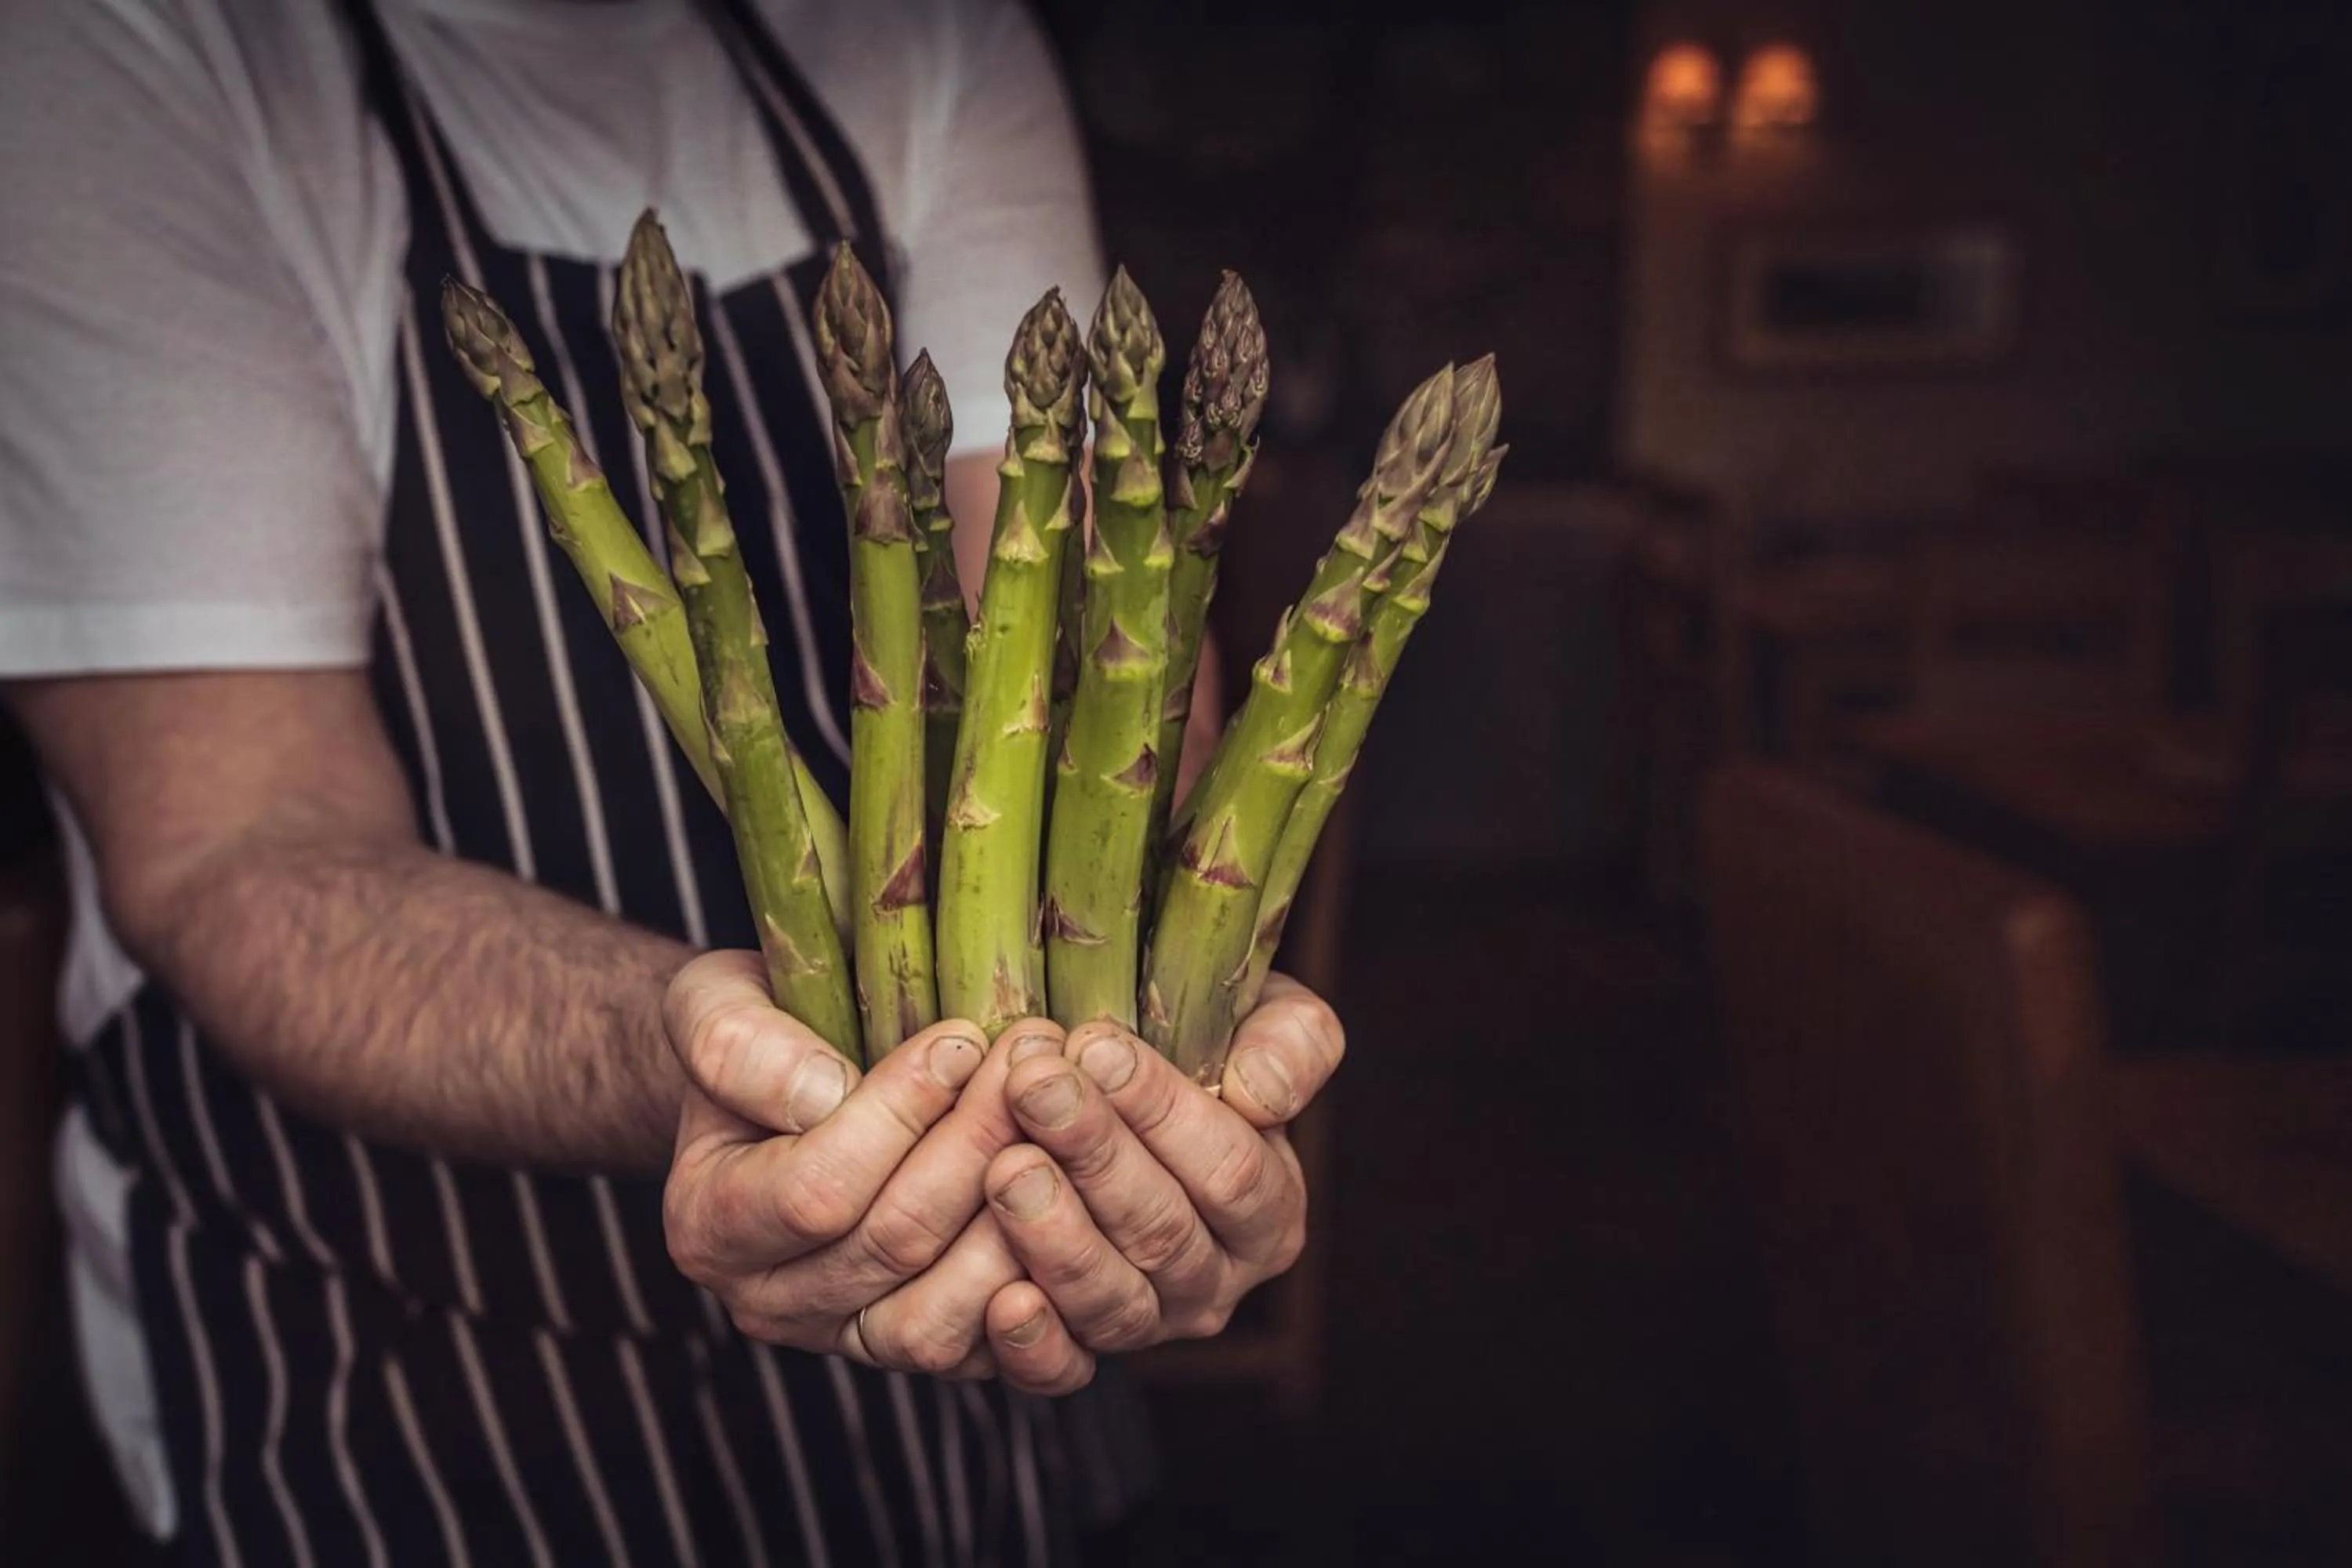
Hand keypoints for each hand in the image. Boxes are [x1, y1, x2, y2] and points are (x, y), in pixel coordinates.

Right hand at [660, 951, 1061, 1375]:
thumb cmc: (761, 1035)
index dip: (899, 1115)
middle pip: (895, 1243)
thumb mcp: (715, 1005)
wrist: (790, 1086)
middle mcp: (772, 1301)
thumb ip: (738, 1044)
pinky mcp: (928, 1350)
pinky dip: (1045, 1290)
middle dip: (979, 1141)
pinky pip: (995, 1355)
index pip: (816, 1191)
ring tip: (1065, 1115)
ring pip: (946, 1314)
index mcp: (710, 1225)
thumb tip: (825, 1094)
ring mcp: (853, 1338)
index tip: (961, 1038)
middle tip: (1038, 1058)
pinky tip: (1080, 1198)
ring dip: (1021, 1212)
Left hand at [974, 974, 1343, 1392]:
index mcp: (1269, 1209)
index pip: (1229, 1168)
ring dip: (1055, 1235)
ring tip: (1004, 1166)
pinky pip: (1060, 1370)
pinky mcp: (1077, 1357)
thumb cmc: (1189, 1046)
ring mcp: (1145, 1324)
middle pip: (1163, 1231)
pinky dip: (1034, 1345)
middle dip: (1094, 1153)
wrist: (1103, 1096)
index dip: (1163, 1109)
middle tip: (1031, 1086)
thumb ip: (1291, 1042)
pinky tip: (1002, 1301)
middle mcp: (1215, 1282)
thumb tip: (1263, 1094)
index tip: (1094, 1045)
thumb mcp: (1259, 1019)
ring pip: (1111, 1298)